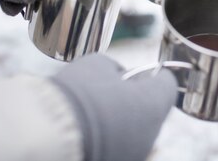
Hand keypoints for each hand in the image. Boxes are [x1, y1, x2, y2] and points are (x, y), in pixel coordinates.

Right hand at [51, 54, 176, 160]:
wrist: (50, 133)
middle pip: (151, 112)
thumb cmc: (76, 95)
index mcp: (152, 103)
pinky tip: (89, 132)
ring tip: (94, 115)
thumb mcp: (96, 65)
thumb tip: (117, 76)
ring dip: (123, 123)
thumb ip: (115, 69)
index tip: (141, 74)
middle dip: (136, 101)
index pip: (167, 85)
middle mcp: (150, 134)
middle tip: (111, 93)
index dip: (154, 76)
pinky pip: (121, 148)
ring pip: (136, 133)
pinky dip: (110, 140)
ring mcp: (136, 154)